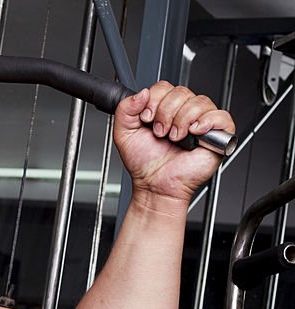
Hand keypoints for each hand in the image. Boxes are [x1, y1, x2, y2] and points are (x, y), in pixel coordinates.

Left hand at [114, 81, 234, 206]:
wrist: (155, 184)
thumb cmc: (144, 163)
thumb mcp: (124, 133)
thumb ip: (125, 109)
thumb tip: (142, 93)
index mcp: (164, 109)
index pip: (164, 87)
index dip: (154, 100)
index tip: (146, 118)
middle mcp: (184, 112)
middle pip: (181, 92)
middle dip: (166, 113)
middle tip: (160, 132)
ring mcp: (202, 122)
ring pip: (199, 101)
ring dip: (182, 120)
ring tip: (174, 138)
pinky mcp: (218, 134)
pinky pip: (221, 116)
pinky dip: (207, 121)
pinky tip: (194, 132)